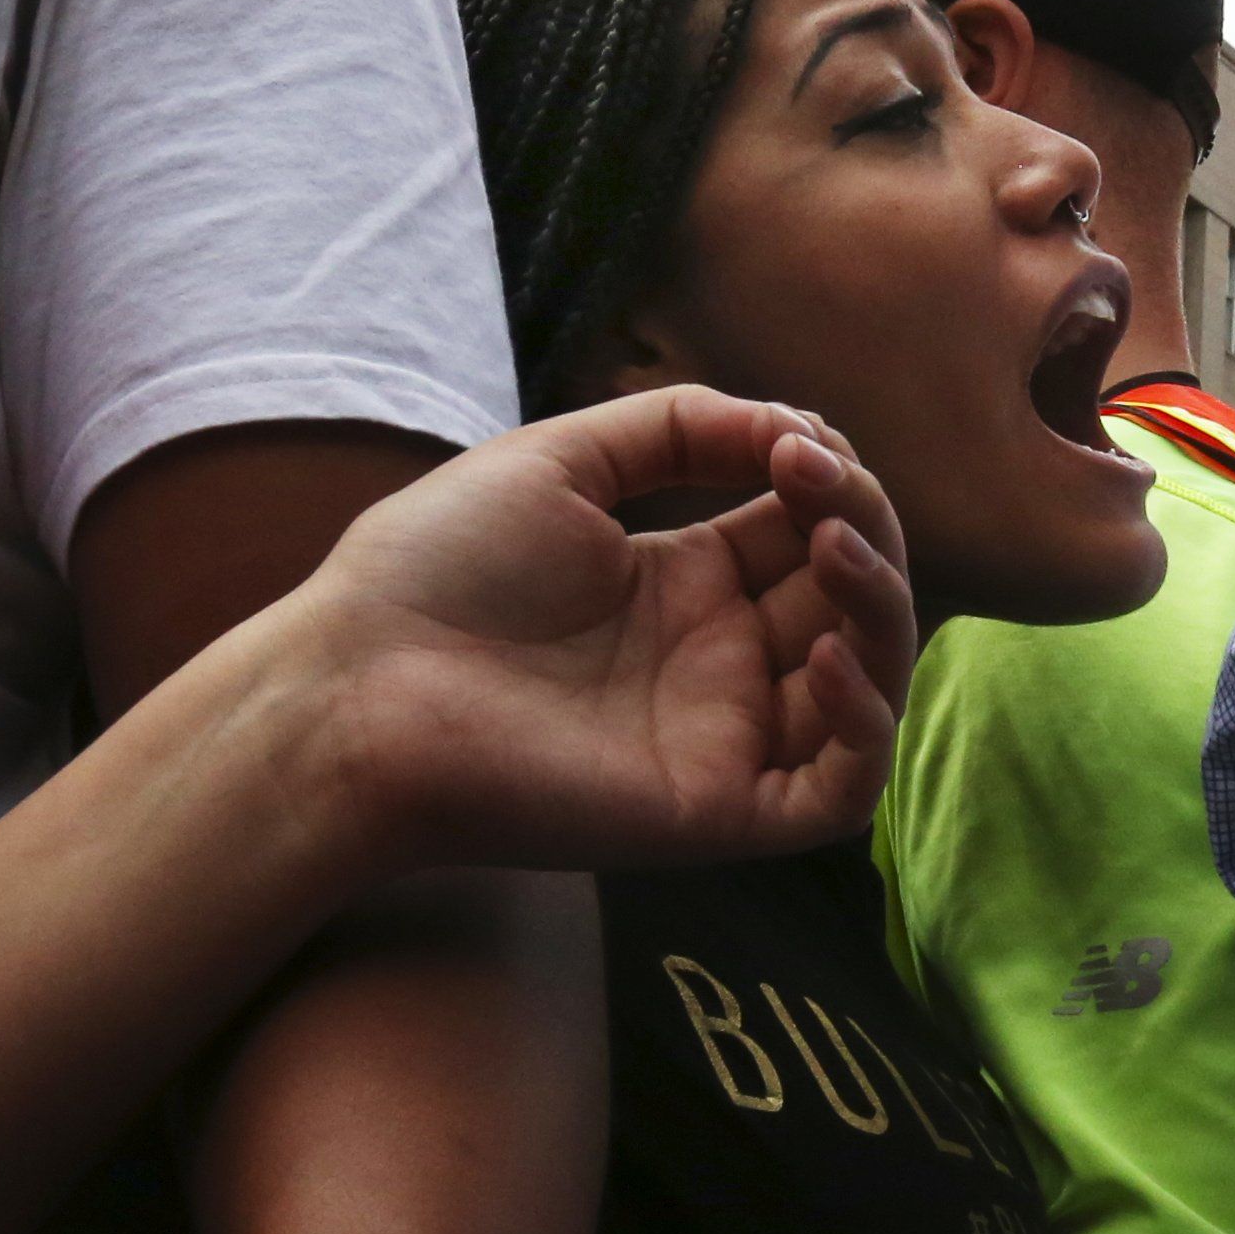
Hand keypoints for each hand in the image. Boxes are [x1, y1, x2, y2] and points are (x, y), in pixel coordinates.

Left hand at [301, 385, 915, 876]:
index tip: (794, 440)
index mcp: (685, 580)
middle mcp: (718, 660)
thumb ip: (679, 424)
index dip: (830, 479)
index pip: (809, 530)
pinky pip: (839, 790)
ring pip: (868, 686)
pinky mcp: (716, 809)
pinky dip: (864, 725)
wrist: (353, 685)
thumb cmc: (431, 571)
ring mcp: (724, 737)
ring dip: (881, 608)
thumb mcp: (561, 459)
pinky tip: (825, 655)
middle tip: (816, 480)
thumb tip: (799, 425)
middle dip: (863, 524)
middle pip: (855, 596)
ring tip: (832, 546)